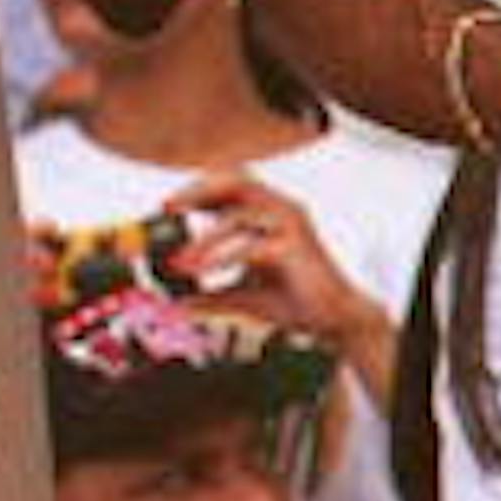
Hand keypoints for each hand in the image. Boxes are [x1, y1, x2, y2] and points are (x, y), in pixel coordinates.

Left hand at [165, 169, 375, 354]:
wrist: (333, 320)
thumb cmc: (294, 301)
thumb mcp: (242, 297)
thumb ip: (212, 297)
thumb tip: (178, 304)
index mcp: (268, 214)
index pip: (230, 185)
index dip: (198, 189)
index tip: (167, 206)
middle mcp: (281, 210)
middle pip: (236, 180)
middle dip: (198, 191)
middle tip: (169, 208)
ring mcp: (291, 223)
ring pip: (240, 214)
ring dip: (205, 237)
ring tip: (181, 261)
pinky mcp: (296, 244)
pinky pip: (253, 245)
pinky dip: (222, 257)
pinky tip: (203, 271)